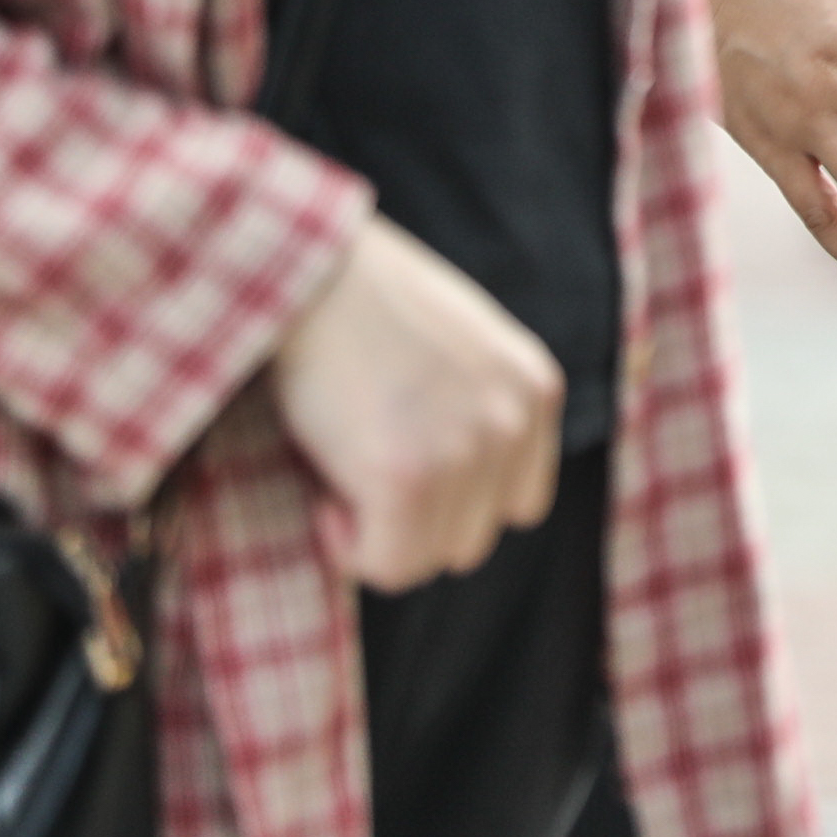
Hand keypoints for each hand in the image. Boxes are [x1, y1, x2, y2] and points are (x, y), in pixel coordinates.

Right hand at [265, 216, 564, 590]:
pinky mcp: (409, 478)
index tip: (401, 459)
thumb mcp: (459, 347)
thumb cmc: (361, 304)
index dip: (453, 499)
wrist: (302, 269)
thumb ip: (477, 410)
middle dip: (414, 518)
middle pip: (473, 538)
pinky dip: (347, 546)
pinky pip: (387, 566)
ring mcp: (467, 450)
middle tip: (361, 457)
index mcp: (534, 388)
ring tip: (345, 462)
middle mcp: (514, 421)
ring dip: (380, 530)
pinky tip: (325, 488)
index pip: (518, 504)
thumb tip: (456, 496)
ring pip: (429, 559)